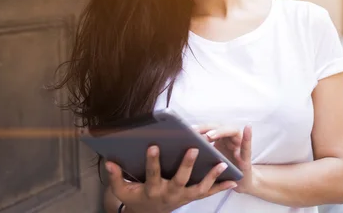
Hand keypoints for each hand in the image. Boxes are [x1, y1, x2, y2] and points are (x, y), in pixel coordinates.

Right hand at [106, 146, 236, 212]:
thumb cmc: (137, 197)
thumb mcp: (123, 191)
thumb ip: (116, 177)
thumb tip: (109, 162)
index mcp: (152, 189)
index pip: (152, 174)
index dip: (152, 161)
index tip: (153, 145)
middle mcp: (170, 193)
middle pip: (180, 179)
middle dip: (187, 165)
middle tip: (193, 148)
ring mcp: (184, 197)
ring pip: (199, 188)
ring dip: (211, 176)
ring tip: (221, 163)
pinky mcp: (193, 197)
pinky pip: (209, 193)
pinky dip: (221, 187)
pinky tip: (233, 179)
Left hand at [193, 124, 254, 194]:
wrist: (241, 183)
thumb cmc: (224, 171)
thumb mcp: (212, 161)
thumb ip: (204, 152)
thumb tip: (183, 146)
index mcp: (221, 138)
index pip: (209, 129)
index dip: (199, 128)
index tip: (188, 130)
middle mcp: (230, 138)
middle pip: (219, 127)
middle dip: (207, 128)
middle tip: (195, 132)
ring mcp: (239, 144)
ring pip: (232, 131)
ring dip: (221, 131)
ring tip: (210, 135)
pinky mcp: (246, 156)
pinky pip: (247, 146)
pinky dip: (247, 136)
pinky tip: (247, 127)